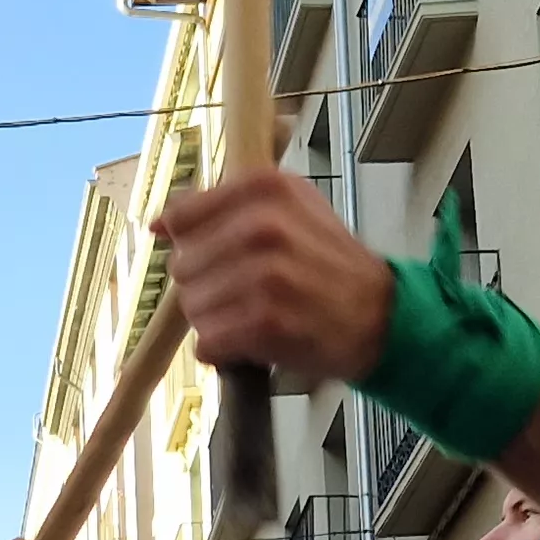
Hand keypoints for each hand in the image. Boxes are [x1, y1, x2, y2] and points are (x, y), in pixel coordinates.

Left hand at [154, 168, 397, 384]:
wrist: (380, 316)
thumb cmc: (328, 264)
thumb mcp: (289, 209)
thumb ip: (225, 207)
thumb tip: (160, 223)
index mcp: (266, 188)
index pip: (183, 217)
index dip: (191, 244)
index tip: (214, 258)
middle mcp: (264, 225)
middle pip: (183, 265)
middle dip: (205, 286)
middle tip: (243, 293)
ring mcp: (265, 273)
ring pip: (193, 306)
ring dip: (214, 321)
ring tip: (250, 317)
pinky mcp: (266, 320)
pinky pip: (209, 341)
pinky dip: (222, 350)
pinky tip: (250, 341)